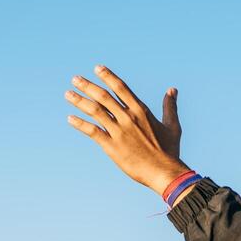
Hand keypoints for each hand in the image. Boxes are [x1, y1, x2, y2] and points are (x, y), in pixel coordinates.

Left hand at [65, 65, 188, 194]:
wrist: (163, 172)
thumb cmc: (169, 151)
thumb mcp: (172, 126)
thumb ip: (169, 106)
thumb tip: (172, 89)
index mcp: (141, 111)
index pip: (121, 88)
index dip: (108, 76)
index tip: (97, 68)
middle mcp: (128, 118)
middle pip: (103, 97)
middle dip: (88, 86)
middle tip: (75, 79)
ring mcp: (119, 132)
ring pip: (95, 111)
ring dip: (80, 101)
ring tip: (68, 94)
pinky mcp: (112, 146)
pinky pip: (92, 132)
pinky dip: (80, 124)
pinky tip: (70, 119)